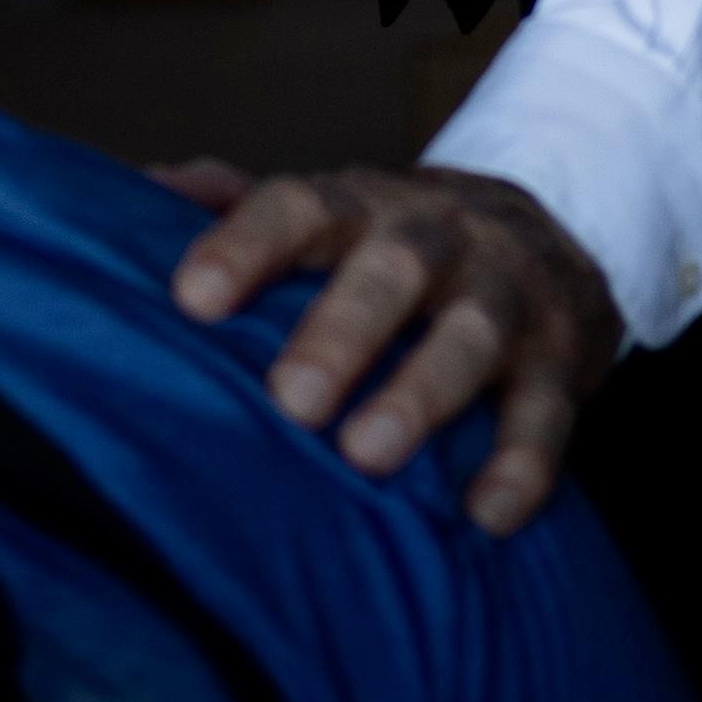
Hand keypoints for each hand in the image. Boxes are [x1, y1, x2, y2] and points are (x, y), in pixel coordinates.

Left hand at [163, 161, 622, 533]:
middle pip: (390, 270)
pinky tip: (485, 513)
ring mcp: (506, 294)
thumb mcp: (330, 212)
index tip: (192, 301)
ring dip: (421, 392)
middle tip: (290, 400)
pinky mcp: (563, 358)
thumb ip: (239, 204)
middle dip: (341, 330)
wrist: (554, 231)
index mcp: (361, 206)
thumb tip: (138, 188)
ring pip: (471, 334)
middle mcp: (436, 238)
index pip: (297, 208)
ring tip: (368, 454)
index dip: (244, 247)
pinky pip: (549, 410)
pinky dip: (523, 461)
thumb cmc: (398, 243)